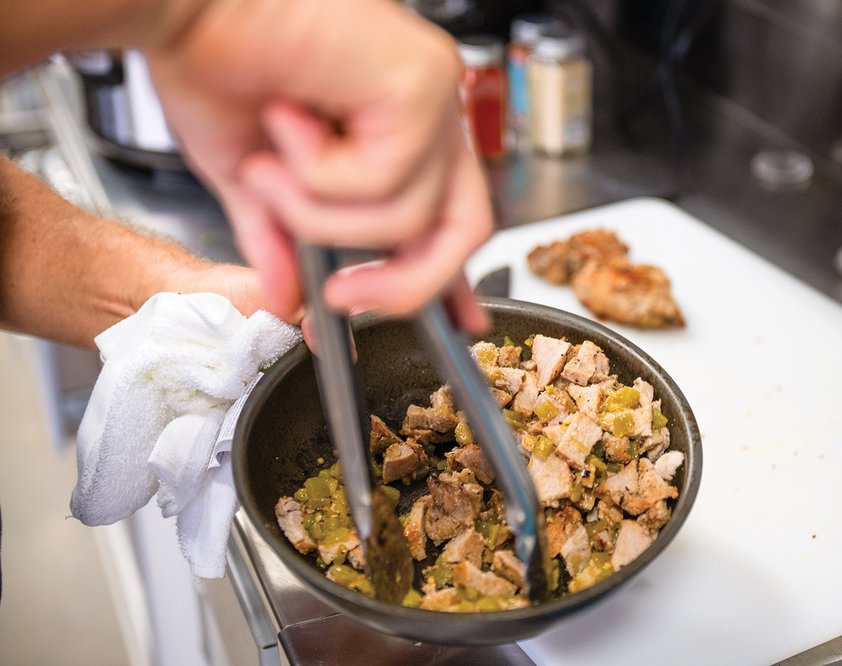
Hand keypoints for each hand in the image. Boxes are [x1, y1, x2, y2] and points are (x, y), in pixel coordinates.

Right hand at [145, 0, 492, 332]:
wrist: (182, 4)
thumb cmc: (215, 61)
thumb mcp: (252, 181)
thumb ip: (283, 242)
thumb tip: (288, 300)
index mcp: (396, 134)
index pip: (448, 218)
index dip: (453, 277)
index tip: (460, 320)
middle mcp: (424, 114)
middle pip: (464, 229)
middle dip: (406, 284)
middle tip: (340, 299)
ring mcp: (430, 97)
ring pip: (412, 219)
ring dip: (321, 215)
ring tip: (270, 166)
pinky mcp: (421, 82)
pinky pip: (386, 183)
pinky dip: (318, 173)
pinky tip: (288, 120)